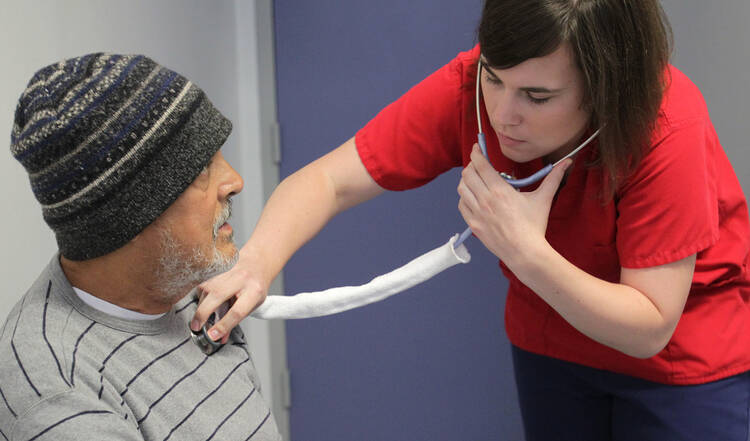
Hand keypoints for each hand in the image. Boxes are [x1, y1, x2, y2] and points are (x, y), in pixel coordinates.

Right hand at [190, 248, 268, 343]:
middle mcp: (241, 279)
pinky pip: (203, 284)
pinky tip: (206, 301)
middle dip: (203, 314)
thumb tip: (220, 337)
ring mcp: (228, 271)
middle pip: (217, 296)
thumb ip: (236, 320)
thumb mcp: (251, 306)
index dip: (223, 325)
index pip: (237, 311)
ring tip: (203, 316)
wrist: (256, 264)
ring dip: (201, 306)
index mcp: (254, 291)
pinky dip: (201, 296)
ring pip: (207, 290)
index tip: (212, 335)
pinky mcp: (217, 268)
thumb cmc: (255, 287)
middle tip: (196, 327)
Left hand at [457, 143, 570, 267]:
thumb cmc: (534, 226)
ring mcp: (477, 213)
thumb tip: (567, 163)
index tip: (477, 148)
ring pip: (462, 188)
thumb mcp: (543, 199)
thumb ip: (553, 178)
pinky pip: (462, 205)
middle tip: (478, 164)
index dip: (476, 153)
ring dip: (466, 180)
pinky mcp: (473, 224)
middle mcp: (485, 199)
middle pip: (468, 174)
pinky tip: (473, 197)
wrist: (525, 252)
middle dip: (471, 165)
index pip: (480, 165)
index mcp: (500, 191)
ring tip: (475, 179)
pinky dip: (464, 197)